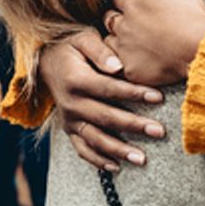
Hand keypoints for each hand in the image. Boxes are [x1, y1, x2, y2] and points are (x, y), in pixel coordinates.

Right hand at [40, 29, 165, 171]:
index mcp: (76, 79)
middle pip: (106, 117)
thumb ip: (101, 51)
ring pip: (95, 139)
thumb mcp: (83, 38)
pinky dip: (98, 161)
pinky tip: (117, 167)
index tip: (158, 97)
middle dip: (134, 126)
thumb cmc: (71, 46)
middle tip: (159, 131)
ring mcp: (69, 119)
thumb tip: (118, 66)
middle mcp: (71, 103)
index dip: (134, 94)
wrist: (45, 61)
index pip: (109, 89)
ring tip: (142, 159)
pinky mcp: (69, 129)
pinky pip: (82, 149)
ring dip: (119, 150)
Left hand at [104, 0, 204, 86]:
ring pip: (109, 44)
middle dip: (115, 18)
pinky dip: (128, 63)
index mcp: (132, 5)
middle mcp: (124, 27)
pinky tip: (137, 62)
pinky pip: (122, 66)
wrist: (198, 47)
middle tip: (126, 22)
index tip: (128, 2)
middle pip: (109, 20)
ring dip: (117, 41)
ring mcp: (126, 50)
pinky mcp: (132, 70)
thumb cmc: (188, 13)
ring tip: (128, 43)